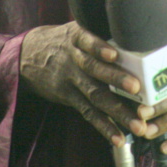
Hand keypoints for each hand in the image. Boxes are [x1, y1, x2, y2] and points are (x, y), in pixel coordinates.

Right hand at [19, 22, 144, 144]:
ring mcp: (71, 80)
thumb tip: (135, 28)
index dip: (98, 47)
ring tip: (138, 125)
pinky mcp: (69, 97)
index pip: (87, 41)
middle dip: (116, 79)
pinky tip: (118, 138)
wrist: (28, 54)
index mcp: (77, 38)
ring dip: (118, 111)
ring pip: (95, 95)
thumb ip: (98, 30)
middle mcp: (74, 59)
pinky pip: (88, 113)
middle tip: (136, 87)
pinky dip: (104, 126)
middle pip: (94, 69)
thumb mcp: (75, 27)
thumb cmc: (64, 39)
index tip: (114, 54)